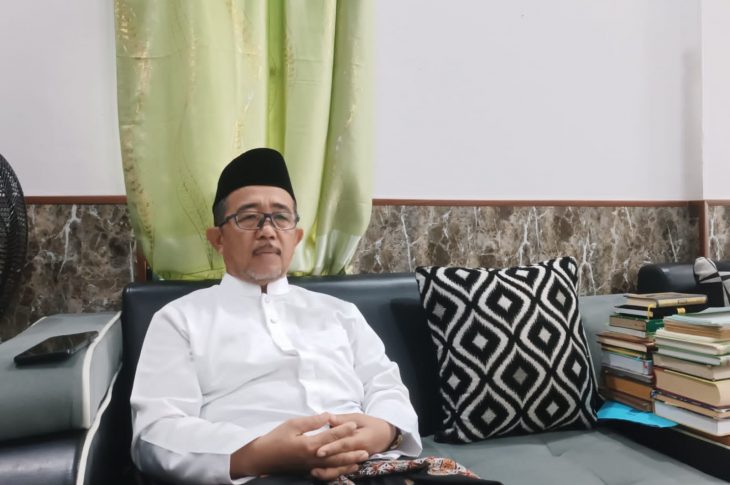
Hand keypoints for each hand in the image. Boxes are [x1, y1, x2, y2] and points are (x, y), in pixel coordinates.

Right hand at [229, 413, 368, 479]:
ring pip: (334, 465)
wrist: (262, 458)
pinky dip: (338, 470)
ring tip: (361, 460)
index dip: (343, 430)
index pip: (331, 437)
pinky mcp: (308, 470)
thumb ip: (312, 421)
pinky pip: (326, 471)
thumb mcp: (292, 424)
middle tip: (367, 449)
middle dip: (352, 451)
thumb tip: (327, 416)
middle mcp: (313, 458)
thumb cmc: (275, 439)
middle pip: (337, 454)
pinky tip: (345, 468)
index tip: (354, 425)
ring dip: (348, 462)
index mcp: (309, 445)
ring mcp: (311, 466)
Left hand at [312, 413, 395, 477]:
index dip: (332, 448)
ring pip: (341, 469)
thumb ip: (343, 419)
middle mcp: (358, 453)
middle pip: (341, 460)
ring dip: (328, 472)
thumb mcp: (359, 418)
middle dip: (326, 463)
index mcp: (360, 439)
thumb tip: (328, 417)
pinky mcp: (353, 463)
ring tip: (313, 472)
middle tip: (311, 464)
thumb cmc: (371, 424)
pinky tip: (319, 473)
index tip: (319, 451)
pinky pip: (342, 471)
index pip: (344, 445)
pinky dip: (332, 473)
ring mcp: (356, 460)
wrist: (386, 436)